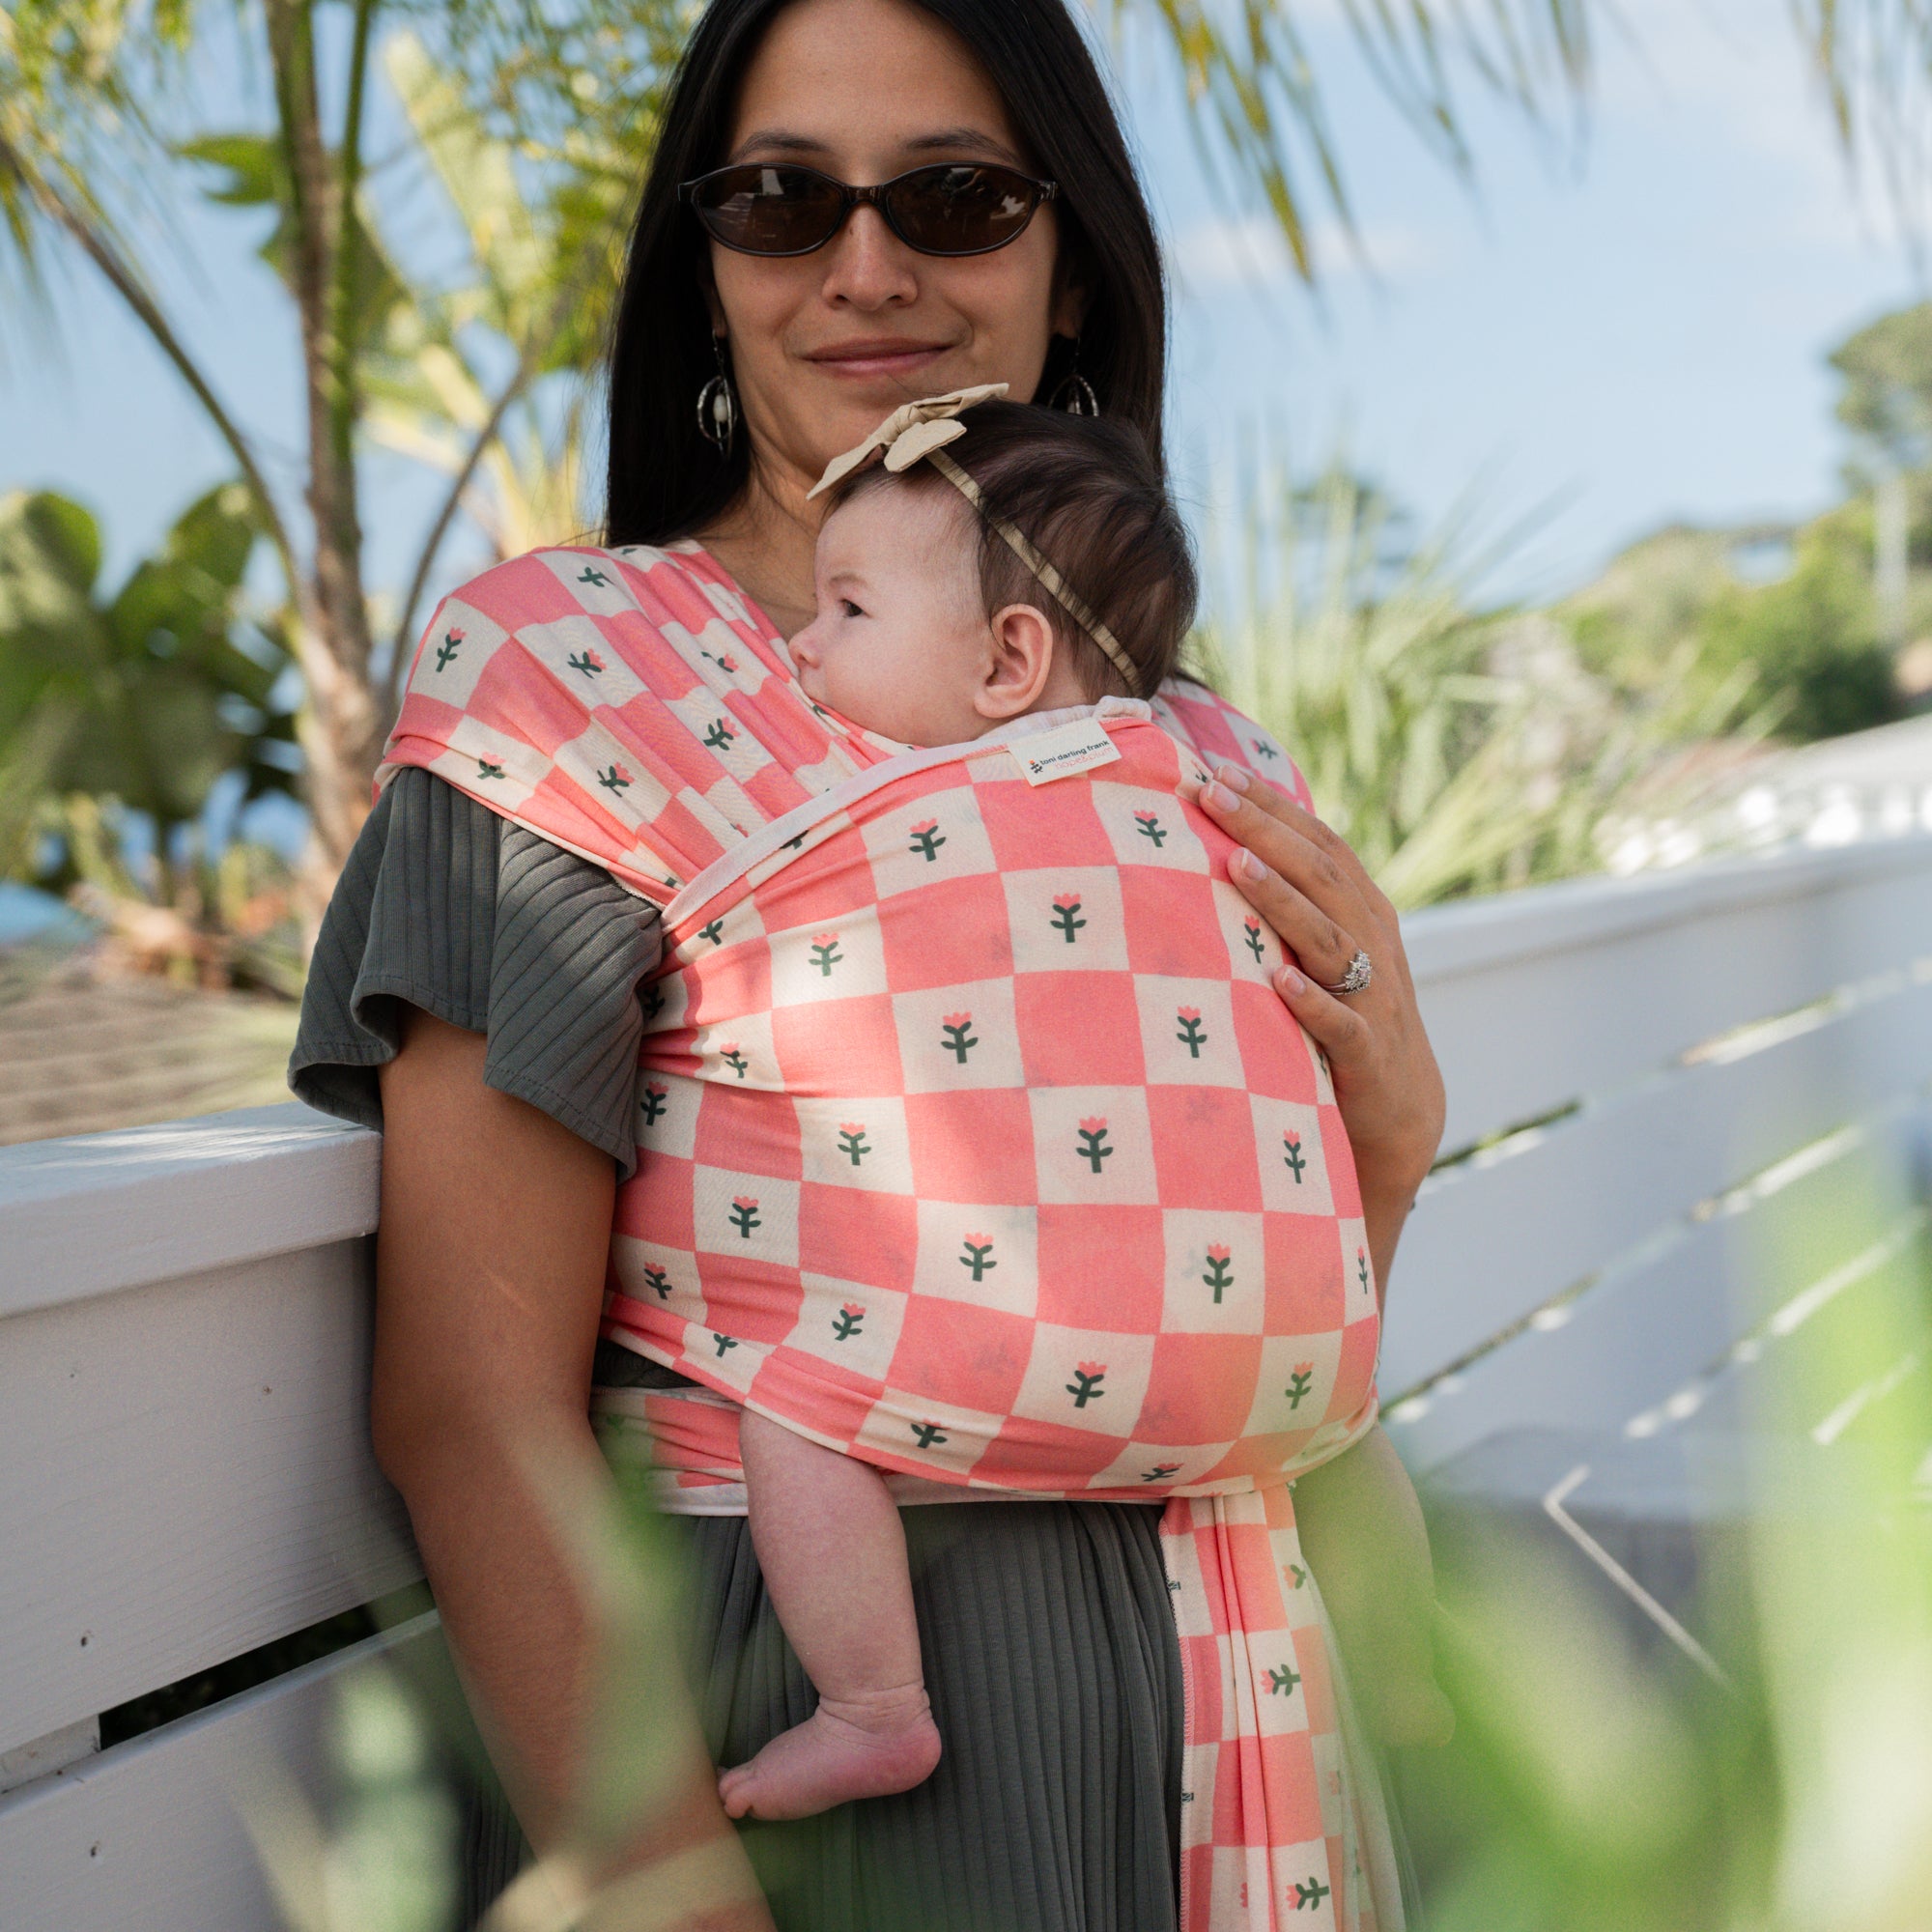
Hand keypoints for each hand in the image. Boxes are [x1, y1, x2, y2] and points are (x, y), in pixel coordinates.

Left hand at [1181, 764, 1445, 1269]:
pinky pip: (1341, 1024)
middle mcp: (1373, 944)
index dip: (1272, 805)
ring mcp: (1374, 998)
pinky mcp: (1367, 1056)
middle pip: (1319, 875)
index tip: (1217, 770)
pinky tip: (1280, 980)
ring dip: (1283, 900)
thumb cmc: (1342, 1021)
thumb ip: (1289, 905)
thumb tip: (1219, 846)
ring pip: (1329, 938)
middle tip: (1212, 792)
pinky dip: (1312, 1001)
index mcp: (1361, 912)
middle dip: (1265, 830)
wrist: (1399, 1115)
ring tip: (1237, 863)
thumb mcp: (1322, 954)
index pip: (1317, 843)